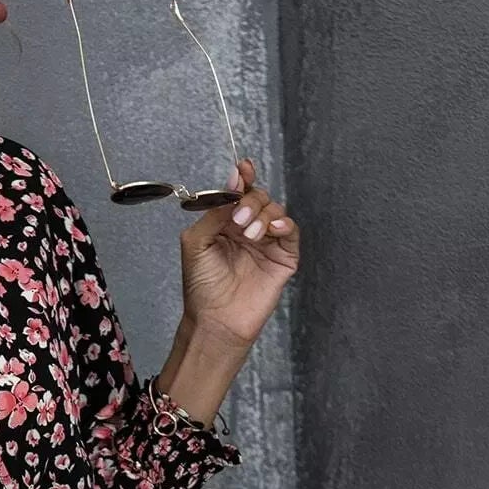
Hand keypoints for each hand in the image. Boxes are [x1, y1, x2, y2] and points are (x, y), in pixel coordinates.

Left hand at [177, 155, 300, 350]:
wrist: (216, 319)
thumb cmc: (202, 286)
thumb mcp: (196, 242)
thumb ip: (214, 211)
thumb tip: (233, 182)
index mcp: (225, 223)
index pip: (239, 193)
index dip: (243, 177)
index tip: (243, 168)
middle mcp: (247, 229)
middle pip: (259, 197)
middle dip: (250, 201)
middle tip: (239, 218)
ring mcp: (267, 243)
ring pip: (276, 211)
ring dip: (263, 215)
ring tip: (249, 234)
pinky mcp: (283, 257)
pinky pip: (291, 231)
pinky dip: (285, 224)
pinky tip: (274, 229)